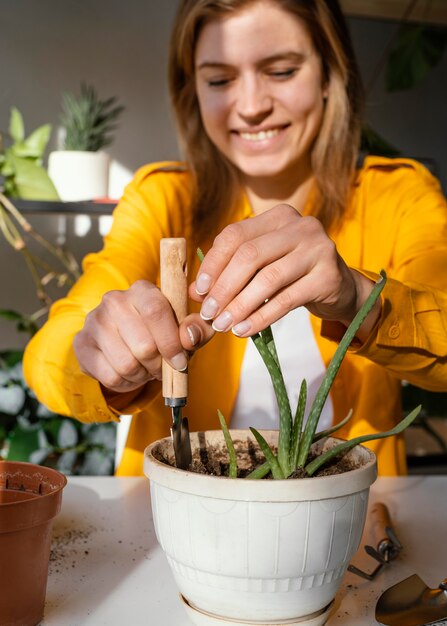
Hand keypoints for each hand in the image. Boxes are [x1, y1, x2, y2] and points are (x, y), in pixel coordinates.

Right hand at [74, 280, 213, 392]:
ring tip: (146, 368)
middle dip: (158, 365)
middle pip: (143, 345)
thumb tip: (188, 337)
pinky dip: (126, 383)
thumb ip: (199, 329)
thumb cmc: (163, 333)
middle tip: (162, 366)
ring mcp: (94, 321)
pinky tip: (130, 374)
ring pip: (126, 364)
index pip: (155, 311)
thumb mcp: (187, 330)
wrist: (128, 342)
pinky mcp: (81, 343)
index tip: (180, 361)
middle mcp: (114, 300)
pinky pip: (110, 376)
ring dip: (142, 375)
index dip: (170, 341)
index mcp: (143, 290)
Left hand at [190, 204, 380, 338]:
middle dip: (224, 288)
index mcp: (279, 216)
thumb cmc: (294, 275)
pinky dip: (261, 317)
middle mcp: (301, 225)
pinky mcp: (329, 275)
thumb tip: (194, 291)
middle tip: (209, 314)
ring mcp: (318, 248)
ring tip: (224, 325)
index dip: (213, 264)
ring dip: (240, 306)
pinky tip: (245, 330)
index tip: (200, 291)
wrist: (341, 289)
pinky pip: (286, 299)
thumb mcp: (262, 268)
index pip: (235, 235)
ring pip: (267, 279)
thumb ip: (229, 274)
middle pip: (249, 255)